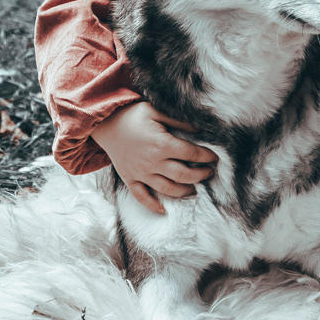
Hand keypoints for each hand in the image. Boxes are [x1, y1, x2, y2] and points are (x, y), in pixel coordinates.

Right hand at [92, 100, 216, 213]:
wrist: (104, 123)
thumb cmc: (132, 115)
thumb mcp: (155, 110)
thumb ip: (178, 120)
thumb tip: (197, 130)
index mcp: (162, 144)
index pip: (192, 154)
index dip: (206, 157)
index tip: (214, 158)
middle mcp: (153, 162)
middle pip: (184, 175)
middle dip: (201, 176)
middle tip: (209, 173)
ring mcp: (141, 173)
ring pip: (168, 189)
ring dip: (184, 192)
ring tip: (194, 190)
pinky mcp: (130, 179)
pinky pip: (142, 197)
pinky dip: (153, 206)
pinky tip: (164, 210)